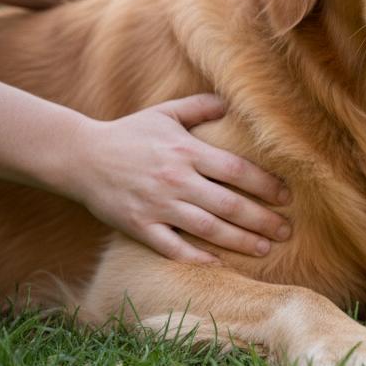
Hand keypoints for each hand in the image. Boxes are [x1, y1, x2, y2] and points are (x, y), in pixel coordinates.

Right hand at [57, 93, 291, 263]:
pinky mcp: (138, 226)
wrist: (79, 156)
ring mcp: (157, 205)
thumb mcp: (165, 113)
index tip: (287, 196)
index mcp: (186, 152)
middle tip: (287, 230)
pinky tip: (219, 262)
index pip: (237, 171)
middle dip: (262, 219)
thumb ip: (200, 106)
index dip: (266, 185)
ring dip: (240, 241)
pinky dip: (196, 256)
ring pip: (208, 228)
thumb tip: (233, 102)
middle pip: (229, 204)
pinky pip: (172, 247)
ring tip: (265, 247)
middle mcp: (176, 180)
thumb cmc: (128, 134)